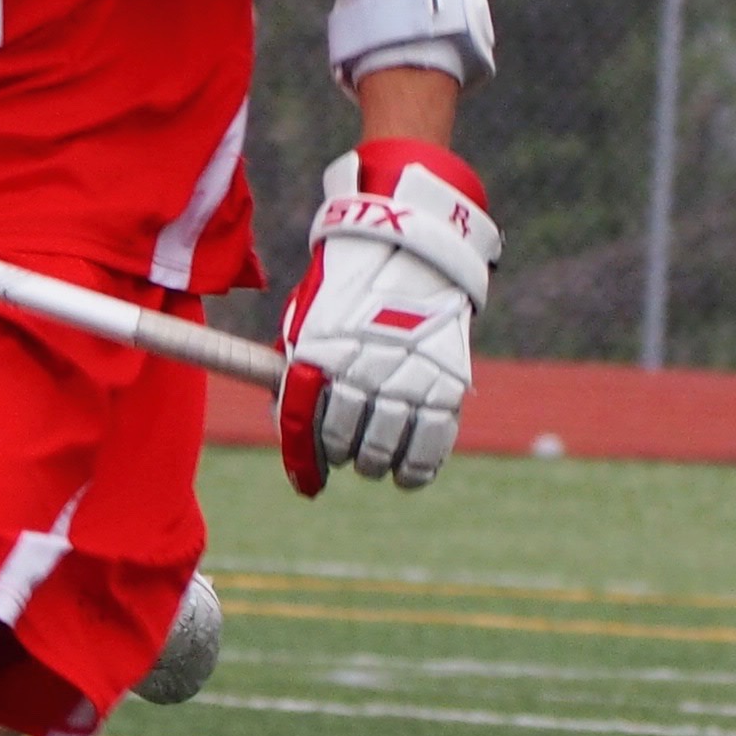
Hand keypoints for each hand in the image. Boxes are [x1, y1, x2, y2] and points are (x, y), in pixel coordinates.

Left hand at [277, 142, 496, 495]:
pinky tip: (407, 475)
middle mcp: (360, 366)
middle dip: (341, 455)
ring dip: (375, 464)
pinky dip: (417, 468)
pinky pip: (431, 444)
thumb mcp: (309, 320)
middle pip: (344, 440)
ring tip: (374, 462)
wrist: (410, 250)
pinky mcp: (446, 382)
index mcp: (317, 350)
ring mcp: (405, 375)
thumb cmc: (348, 293)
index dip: (303, 461)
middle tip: (346, 455)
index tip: (309, 485)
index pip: (303, 421)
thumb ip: (298, 371)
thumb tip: (290, 427)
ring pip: (383, 448)